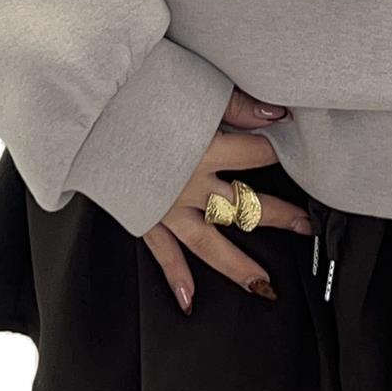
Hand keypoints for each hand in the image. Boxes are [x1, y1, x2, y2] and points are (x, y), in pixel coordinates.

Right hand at [139, 86, 313, 314]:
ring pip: (209, 243)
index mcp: (204, 150)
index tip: (293, 147)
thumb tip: (277, 115)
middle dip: (278, 216)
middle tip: (306, 225)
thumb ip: (236, 105)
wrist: (85, 116)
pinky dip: (175, 276)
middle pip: (244, 206)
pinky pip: (162, 252)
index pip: (255, 154)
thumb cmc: (136, 97)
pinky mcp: (144, 216)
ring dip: (237, 265)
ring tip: (263, 285)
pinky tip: (189, 299)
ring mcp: (167, 206)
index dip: (277, 149)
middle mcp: (190, 185)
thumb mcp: (191, 91)